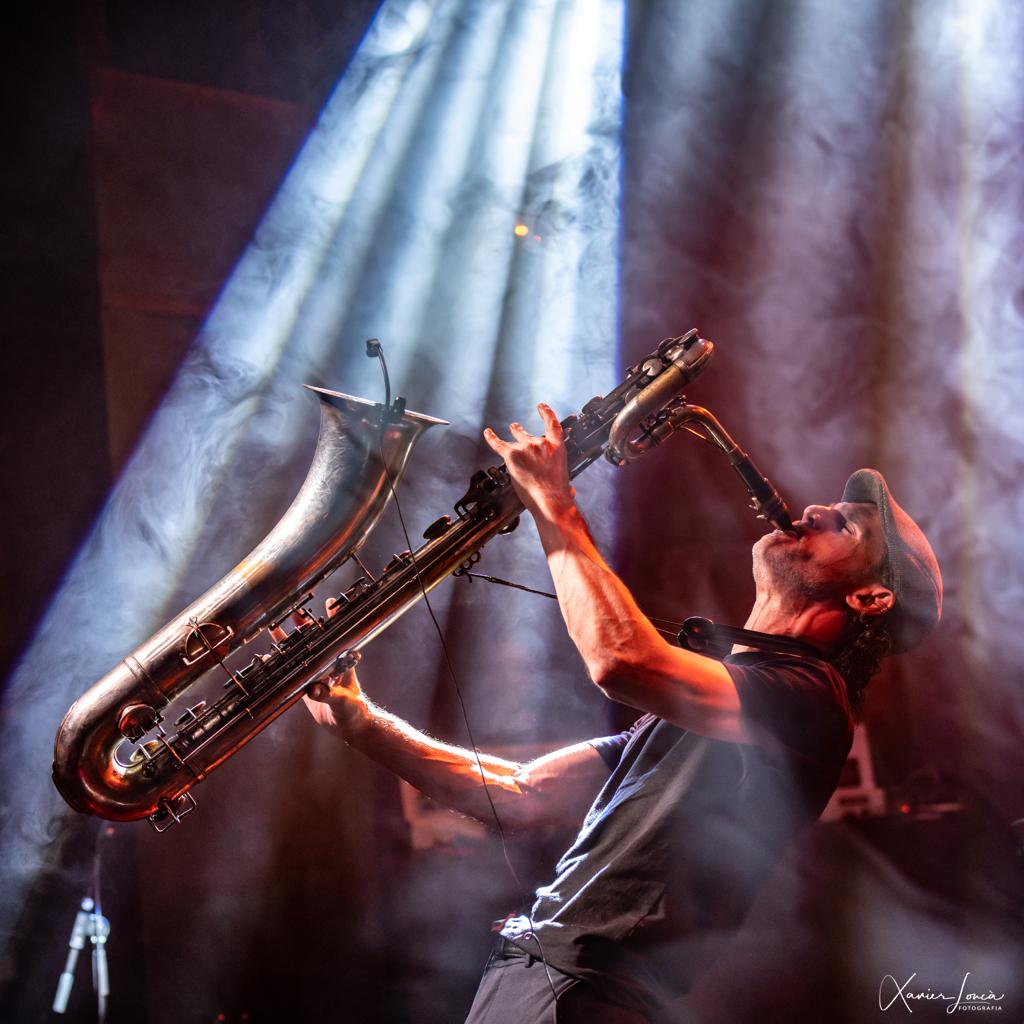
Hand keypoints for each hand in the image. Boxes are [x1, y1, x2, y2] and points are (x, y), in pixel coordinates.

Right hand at [270, 600, 369, 740]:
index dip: (333, 618)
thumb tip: (315, 689)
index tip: (329, 601)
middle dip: (304, 626)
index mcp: (341, 663)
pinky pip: (293, 673)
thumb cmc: (355, 711)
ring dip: (290, 643)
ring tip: (275, 629)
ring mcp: (317, 676)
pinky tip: (268, 659)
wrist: (352, 727)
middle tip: (293, 612)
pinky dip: (281, 665)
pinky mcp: (308, 688)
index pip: (338, 636)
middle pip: (315, 642)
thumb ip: (330, 695)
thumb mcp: (344, 701)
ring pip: (301, 655)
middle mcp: (328, 666)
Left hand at [483, 403, 575, 520]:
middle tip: (515, 426)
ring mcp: (526, 448)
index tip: (542, 407)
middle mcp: (541, 443)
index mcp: (557, 448)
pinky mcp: (512, 455)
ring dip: (513, 434)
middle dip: (521, 430)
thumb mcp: (566, 482)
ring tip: (511, 428)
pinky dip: (492, 437)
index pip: (552, 425)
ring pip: (516, 442)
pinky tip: (488, 432)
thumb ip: (566, 483)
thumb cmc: (558, 494)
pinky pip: (499, 444)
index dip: (546, 413)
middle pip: (529, 436)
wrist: (550, 500)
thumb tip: (570, 491)